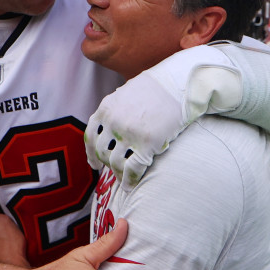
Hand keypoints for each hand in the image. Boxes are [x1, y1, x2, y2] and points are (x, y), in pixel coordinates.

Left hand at [85, 45, 241, 187]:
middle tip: (112, 171)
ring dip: (118, 174)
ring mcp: (128, 134)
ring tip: (123, 180)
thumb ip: (114, 110)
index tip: (94, 163)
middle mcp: (113, 122)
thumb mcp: (126, 93)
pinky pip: (131, 169)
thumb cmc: (157, 88)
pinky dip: (129, 180)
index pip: (90, 136)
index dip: (91, 153)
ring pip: (115, 163)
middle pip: (102, 152)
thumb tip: (108, 124)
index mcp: (106, 109)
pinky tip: (130, 185)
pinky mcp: (146, 144)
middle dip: (105, 164)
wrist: (179, 84)